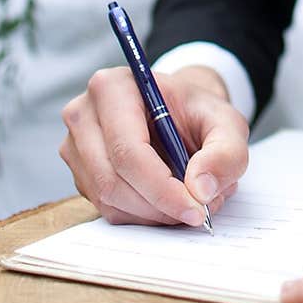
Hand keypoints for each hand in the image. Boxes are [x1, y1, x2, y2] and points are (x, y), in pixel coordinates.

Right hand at [59, 63, 249, 226]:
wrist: (178, 112)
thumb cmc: (197, 112)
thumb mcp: (227, 124)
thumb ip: (225, 153)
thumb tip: (200, 189)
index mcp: (113, 87)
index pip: (128, 151)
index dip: (162, 189)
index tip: (196, 209)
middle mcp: (84, 113)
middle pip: (112, 180)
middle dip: (159, 205)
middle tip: (197, 211)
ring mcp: (76, 145)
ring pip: (108, 199)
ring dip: (152, 213)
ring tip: (186, 198)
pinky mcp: (80, 172)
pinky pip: (106, 208)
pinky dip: (141, 214)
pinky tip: (165, 199)